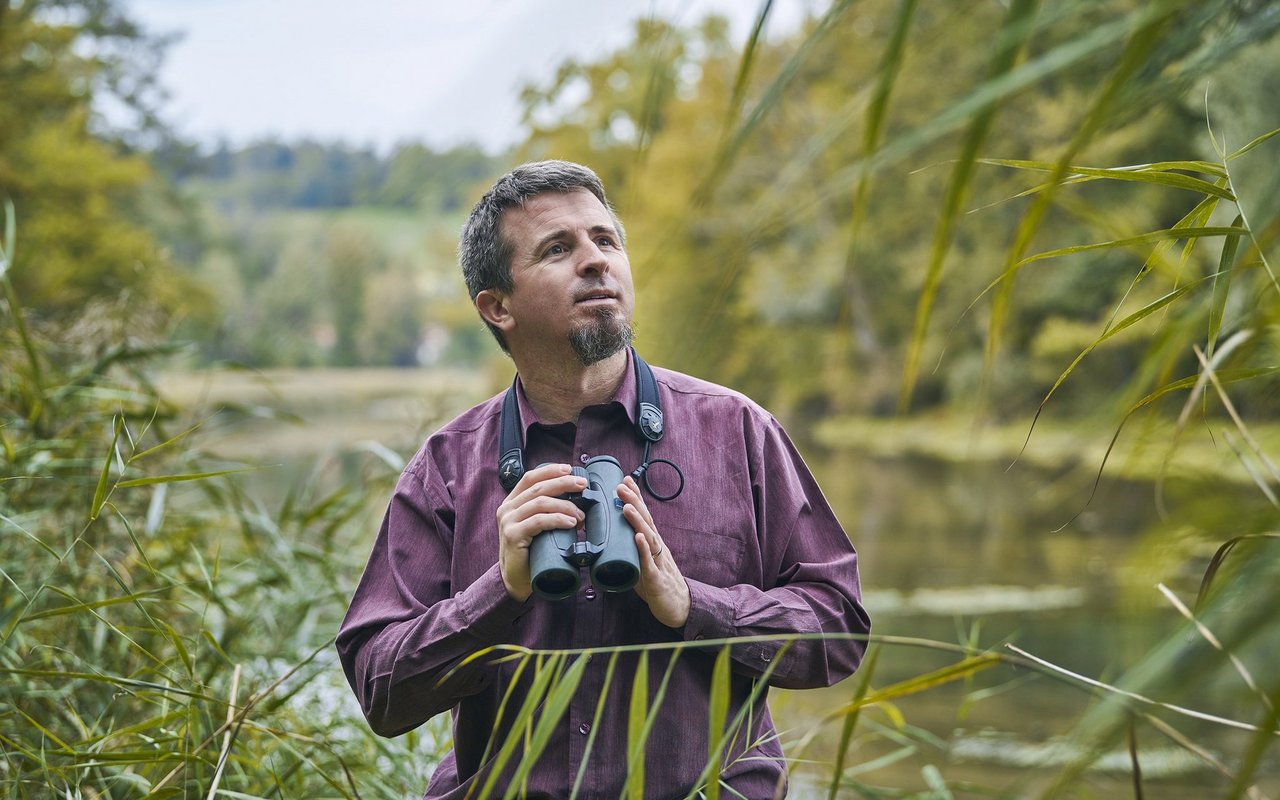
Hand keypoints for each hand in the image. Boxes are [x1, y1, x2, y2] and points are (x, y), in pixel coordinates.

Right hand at [495, 464, 586, 600]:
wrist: (515, 579)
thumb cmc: (531, 552)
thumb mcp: (537, 526)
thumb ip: (548, 511)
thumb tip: (579, 502)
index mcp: (512, 502)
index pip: (530, 477)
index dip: (551, 470)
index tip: (570, 469)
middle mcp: (507, 508)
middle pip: (538, 487)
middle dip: (563, 483)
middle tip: (583, 485)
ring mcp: (508, 521)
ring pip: (540, 502)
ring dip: (565, 505)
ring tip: (581, 515)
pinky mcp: (513, 535)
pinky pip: (538, 521)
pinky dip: (558, 519)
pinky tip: (571, 522)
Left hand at [618, 476, 689, 627]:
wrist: (679, 607)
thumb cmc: (658, 584)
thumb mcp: (641, 563)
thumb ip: (629, 551)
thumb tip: (606, 543)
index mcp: (653, 543)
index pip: (644, 516)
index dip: (635, 498)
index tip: (625, 480)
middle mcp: (657, 547)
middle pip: (646, 520)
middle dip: (633, 502)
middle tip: (621, 486)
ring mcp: (658, 561)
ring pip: (649, 537)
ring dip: (637, 520)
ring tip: (626, 506)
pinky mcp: (656, 578)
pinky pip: (650, 562)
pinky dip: (644, 548)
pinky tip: (638, 537)